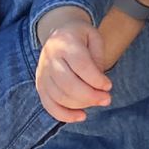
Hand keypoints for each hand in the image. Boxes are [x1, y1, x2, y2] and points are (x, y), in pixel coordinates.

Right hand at [35, 7, 112, 122]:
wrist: (60, 32)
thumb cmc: (82, 37)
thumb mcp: (94, 37)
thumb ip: (97, 59)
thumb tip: (98, 86)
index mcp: (65, 42)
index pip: (80, 65)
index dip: (95, 79)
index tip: (109, 86)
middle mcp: (50, 57)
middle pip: (68, 83)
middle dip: (90, 96)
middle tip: (107, 99)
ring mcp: (42, 72)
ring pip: (59, 96)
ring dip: (80, 105)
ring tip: (98, 102)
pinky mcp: (40, 85)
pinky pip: (48, 105)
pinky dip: (64, 115)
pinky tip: (81, 116)